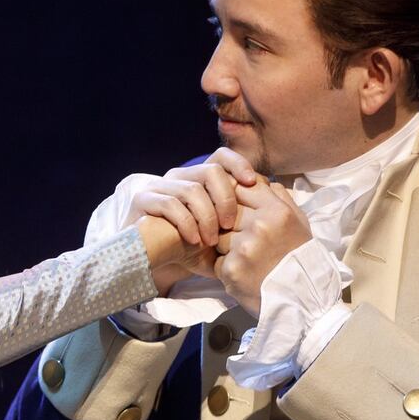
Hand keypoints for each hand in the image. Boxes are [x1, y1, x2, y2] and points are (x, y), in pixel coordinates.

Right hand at [133, 148, 260, 289]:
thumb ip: (239, 221)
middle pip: (210, 170)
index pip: (221, 156)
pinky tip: (193, 241)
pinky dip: (186, 223)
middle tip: (229, 224)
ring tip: (211, 240)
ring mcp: (159, 186)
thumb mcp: (220, 236)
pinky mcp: (143, 200)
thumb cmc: (190, 249)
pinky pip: (170, 203)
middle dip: (225, 198)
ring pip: (192, 189)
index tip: (253, 183)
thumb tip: (274, 207)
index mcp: (197, 178)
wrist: (153, 263)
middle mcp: (178, 177)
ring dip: (206, 217)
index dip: (239, 164)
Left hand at [214, 178, 312, 318]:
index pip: (243, 187)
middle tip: (245, 239)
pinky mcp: (231, 269)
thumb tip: (255, 179)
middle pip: (227, 212)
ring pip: (219, 236)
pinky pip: (217, 260)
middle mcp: (260, 226)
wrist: (302, 300)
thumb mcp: (299, 222)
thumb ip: (278, 197)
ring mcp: (244, 248)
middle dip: (231, 224)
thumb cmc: (300, 259)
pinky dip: (226, 268)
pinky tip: (243, 274)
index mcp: (277, 211)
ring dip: (226, 247)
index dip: (237, 196)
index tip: (238, 208)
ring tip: (246, 259)